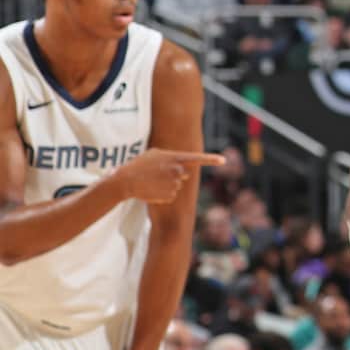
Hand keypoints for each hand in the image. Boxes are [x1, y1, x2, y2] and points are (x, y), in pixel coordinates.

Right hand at [108, 149, 225, 205]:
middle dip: (175, 174)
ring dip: (168, 184)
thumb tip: (181, 161)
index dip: (212, 159)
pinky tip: (153, 189)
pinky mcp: (170, 196)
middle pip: (184, 174)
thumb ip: (171, 156)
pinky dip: (164, 193)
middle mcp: (178, 171)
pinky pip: (172, 194)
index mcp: (175, 158)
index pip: (197, 158)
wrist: (125, 181)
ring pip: (177, 185)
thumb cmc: (138, 165)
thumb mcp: (154, 154)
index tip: (224, 160)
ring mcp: (175, 184)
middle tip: (158, 173)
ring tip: (153, 181)